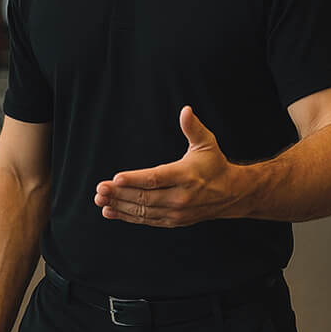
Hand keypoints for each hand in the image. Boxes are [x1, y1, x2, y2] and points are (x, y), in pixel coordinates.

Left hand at [95, 106, 242, 227]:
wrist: (231, 194)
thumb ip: (193, 128)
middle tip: (99, 189)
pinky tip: (109, 211)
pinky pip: (146, 220)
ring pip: (143, 210)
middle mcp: (180, 196)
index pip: (157, 178)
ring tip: (99, 199)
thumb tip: (186, 110)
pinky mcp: (172, 221)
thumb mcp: (207, 143)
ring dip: (119, 205)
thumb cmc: (214, 164)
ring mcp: (176, 212)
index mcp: (186, 176)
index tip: (116, 178)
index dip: (136, 179)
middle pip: (145, 196)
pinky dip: (127, 217)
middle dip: (120, 193)